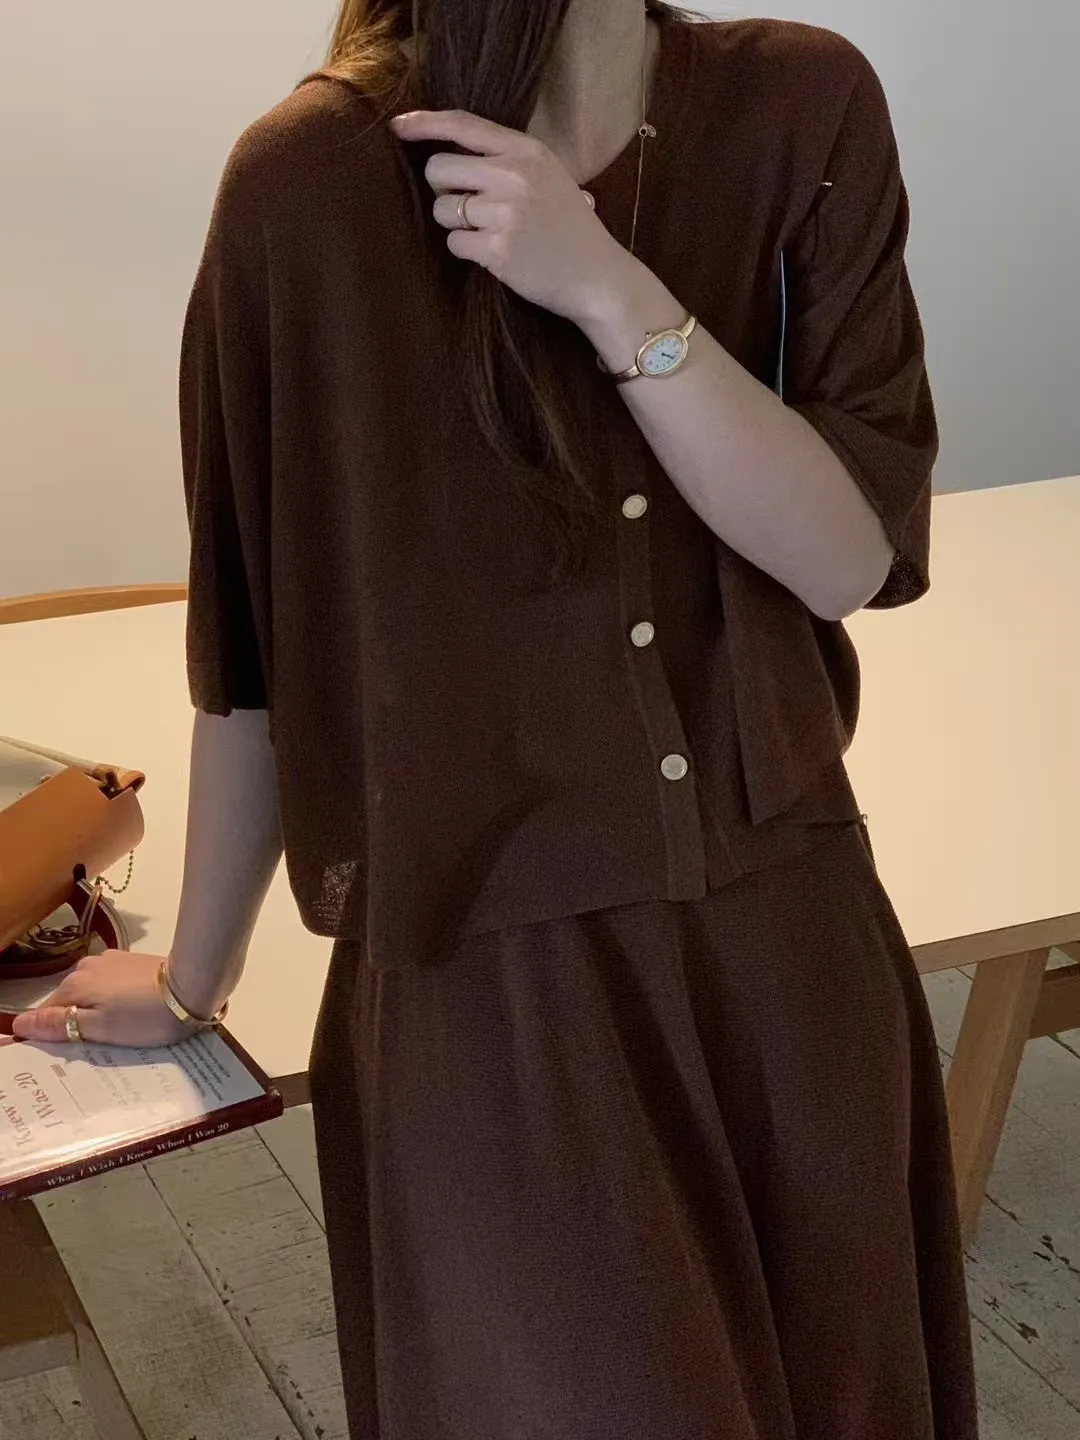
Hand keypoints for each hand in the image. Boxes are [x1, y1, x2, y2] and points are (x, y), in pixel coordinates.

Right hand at [2, 951, 191, 1048]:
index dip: (53, 1033)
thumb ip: (60, 1025)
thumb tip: (19, 1024)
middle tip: (99, 1047)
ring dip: (98, 1010)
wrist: (194, 984)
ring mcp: (112, 960)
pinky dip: (116, 999)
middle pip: (70, 1001)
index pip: (48, 1014)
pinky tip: (133, 1013)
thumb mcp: (100, 1028)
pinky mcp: (133, 960)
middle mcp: (87, 967)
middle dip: (77, 1021)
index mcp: (74, 985)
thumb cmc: (145, 1016)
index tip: (69, 1052)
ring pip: (93, 992)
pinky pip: (113, 985)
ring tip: (119, 1032)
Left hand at [390, 109, 639, 325]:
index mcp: (526, 150)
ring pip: (442, 209)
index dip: (423, 122)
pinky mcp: (498, 251)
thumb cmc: (571, 227)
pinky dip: (466, 250)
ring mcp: (505, 213)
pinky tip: (493, 253)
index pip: (462, 125)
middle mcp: (514, 176)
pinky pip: (454, 243)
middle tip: (467, 205)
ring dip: (454, 223)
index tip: (397, 126)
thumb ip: (507, 159)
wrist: (598, 276)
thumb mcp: (549, 176)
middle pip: (439, 169)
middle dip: (443, 188)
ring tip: (487, 232)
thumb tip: (447, 151)